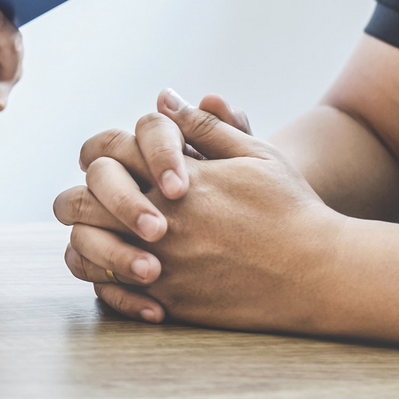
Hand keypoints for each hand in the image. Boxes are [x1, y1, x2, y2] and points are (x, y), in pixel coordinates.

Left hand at [57, 91, 347, 333]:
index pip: (106, 152)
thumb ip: (202, 127)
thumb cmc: (290, 208)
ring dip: (84, 239)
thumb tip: (163, 97)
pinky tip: (115, 271)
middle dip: (78, 197)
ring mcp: (160, 263)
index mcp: (175, 178)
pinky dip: (102, 280)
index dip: (96, 153)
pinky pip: (108, 291)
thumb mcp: (253, 154)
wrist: (320, 274)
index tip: (109, 162)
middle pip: (79, 201)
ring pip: (84, 249)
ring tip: (96, 235)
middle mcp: (160, 220)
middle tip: (87, 200)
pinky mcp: (167, 301)